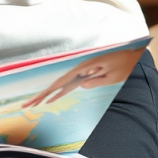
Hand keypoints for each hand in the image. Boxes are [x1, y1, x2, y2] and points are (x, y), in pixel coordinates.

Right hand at [22, 48, 141, 107]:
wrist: (131, 52)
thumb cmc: (124, 63)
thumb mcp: (114, 75)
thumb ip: (97, 81)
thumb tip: (81, 86)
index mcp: (83, 69)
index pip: (60, 83)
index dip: (46, 92)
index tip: (36, 100)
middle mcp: (78, 70)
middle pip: (55, 84)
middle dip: (40, 95)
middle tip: (26, 105)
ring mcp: (80, 73)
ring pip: (59, 85)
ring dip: (46, 94)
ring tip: (34, 103)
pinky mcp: (84, 76)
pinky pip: (68, 86)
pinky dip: (58, 92)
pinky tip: (52, 99)